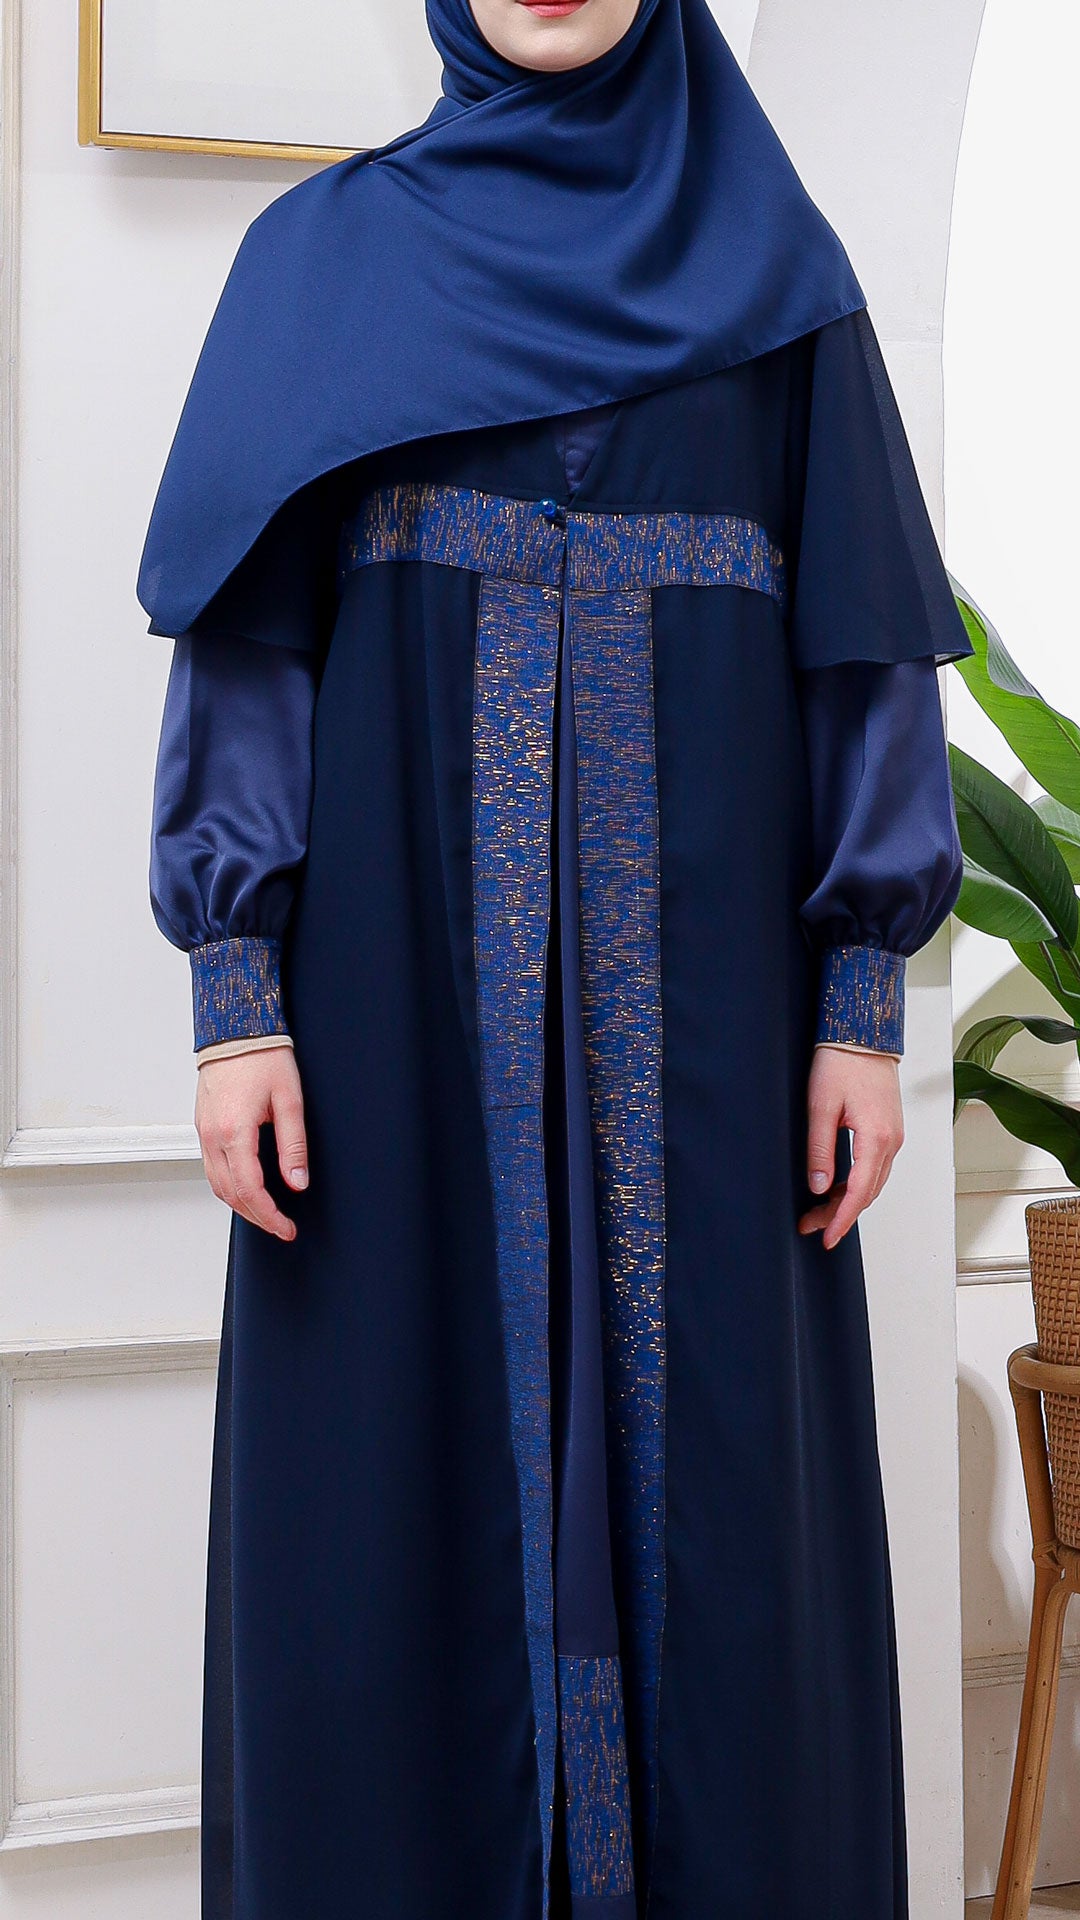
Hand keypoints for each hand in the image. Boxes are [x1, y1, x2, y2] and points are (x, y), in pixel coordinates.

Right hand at [195, 1046, 307, 1240]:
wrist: (235, 1029)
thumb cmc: (263, 1057)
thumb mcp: (289, 1101)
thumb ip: (293, 1146)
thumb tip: (297, 1182)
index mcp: (234, 1132)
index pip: (250, 1190)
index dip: (269, 1216)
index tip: (287, 1228)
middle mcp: (212, 1136)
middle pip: (229, 1194)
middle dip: (256, 1217)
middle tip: (281, 1227)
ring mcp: (203, 1131)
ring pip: (216, 1184)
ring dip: (240, 1204)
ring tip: (266, 1213)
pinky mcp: (203, 1126)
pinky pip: (211, 1167)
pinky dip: (228, 1185)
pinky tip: (247, 1187)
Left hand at [798, 1047, 903, 1249]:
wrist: (863, 1034)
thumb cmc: (840, 1062)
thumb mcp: (820, 1107)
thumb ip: (820, 1150)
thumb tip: (819, 1187)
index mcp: (877, 1138)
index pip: (860, 1193)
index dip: (842, 1219)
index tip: (826, 1237)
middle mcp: (892, 1141)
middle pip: (868, 1192)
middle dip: (840, 1213)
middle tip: (810, 1225)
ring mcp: (893, 1135)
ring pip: (873, 1182)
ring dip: (848, 1199)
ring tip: (818, 1210)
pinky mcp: (889, 1128)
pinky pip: (875, 1167)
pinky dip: (857, 1182)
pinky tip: (836, 1186)